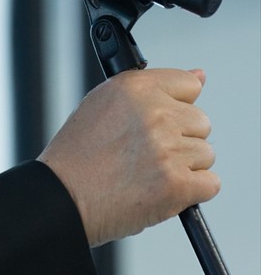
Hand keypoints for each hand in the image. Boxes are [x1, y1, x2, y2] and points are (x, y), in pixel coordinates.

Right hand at [38, 68, 219, 246]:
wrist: (63, 198)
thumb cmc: (78, 155)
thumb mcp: (105, 103)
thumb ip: (153, 88)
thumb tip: (199, 76)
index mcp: (135, 88)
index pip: (188, 84)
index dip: (175, 105)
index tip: (160, 120)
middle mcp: (154, 114)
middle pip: (201, 122)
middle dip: (180, 139)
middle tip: (146, 152)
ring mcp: (167, 149)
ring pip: (205, 154)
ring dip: (184, 166)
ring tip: (147, 172)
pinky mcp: (177, 184)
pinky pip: (210, 184)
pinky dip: (191, 192)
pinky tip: (160, 189)